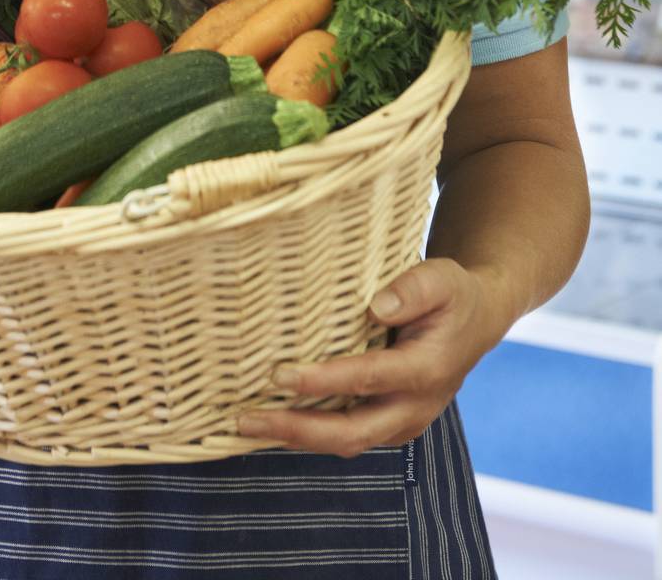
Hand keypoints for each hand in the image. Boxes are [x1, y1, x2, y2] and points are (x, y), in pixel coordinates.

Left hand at [236, 258, 509, 456]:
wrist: (476, 321)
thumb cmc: (452, 295)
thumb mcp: (442, 278)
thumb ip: (412, 289)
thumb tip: (376, 305)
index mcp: (426, 371)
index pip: (367, 379)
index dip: (322, 381)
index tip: (280, 374)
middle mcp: (414, 407)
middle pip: (350, 431)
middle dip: (294, 428)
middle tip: (245, 419)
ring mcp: (401, 422)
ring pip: (345, 442)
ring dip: (295, 437)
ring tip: (246, 425)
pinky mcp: (390, 424)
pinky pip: (347, 437)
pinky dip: (310, 435)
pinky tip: (275, 423)